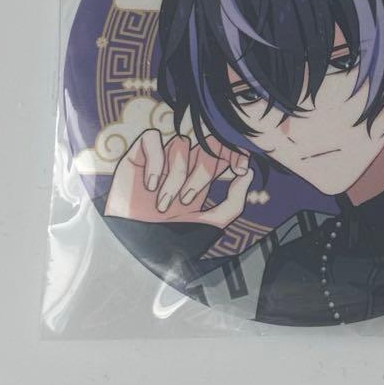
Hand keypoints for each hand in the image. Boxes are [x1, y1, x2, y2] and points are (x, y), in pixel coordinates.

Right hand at [104, 129, 252, 226]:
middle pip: (205, 145)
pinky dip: (155, 160)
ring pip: (181, 143)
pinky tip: (150, 186)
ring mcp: (161, 158)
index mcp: (200, 177)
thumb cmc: (170, 238)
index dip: (234, 152)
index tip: (240, 167)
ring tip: (164, 203)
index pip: (222, 150)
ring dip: (176, 174)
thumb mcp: (211, 224)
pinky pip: (152, 138)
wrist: (134, 246)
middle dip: (202, 172)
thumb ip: (233, 202)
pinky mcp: (137, 155)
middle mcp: (183, 164)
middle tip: (188, 200)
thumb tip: (249, 173)